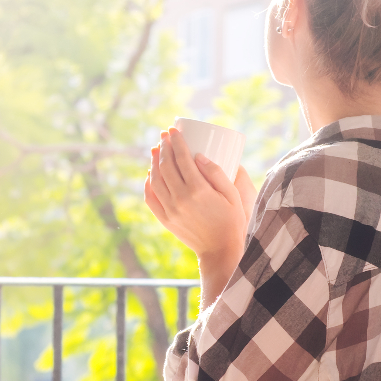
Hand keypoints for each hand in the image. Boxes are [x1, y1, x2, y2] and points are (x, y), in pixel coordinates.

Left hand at [145, 129, 256, 302]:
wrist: (219, 250)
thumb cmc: (231, 220)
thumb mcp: (232, 194)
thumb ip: (217, 173)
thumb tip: (198, 156)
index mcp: (199, 191)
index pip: (182, 159)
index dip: (177, 141)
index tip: (174, 130)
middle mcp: (181, 199)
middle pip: (166, 166)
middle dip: (163, 147)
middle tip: (164, 136)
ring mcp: (170, 210)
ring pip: (155, 180)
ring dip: (153, 162)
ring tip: (156, 150)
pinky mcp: (165, 219)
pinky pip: (150, 198)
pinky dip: (148, 183)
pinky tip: (150, 173)